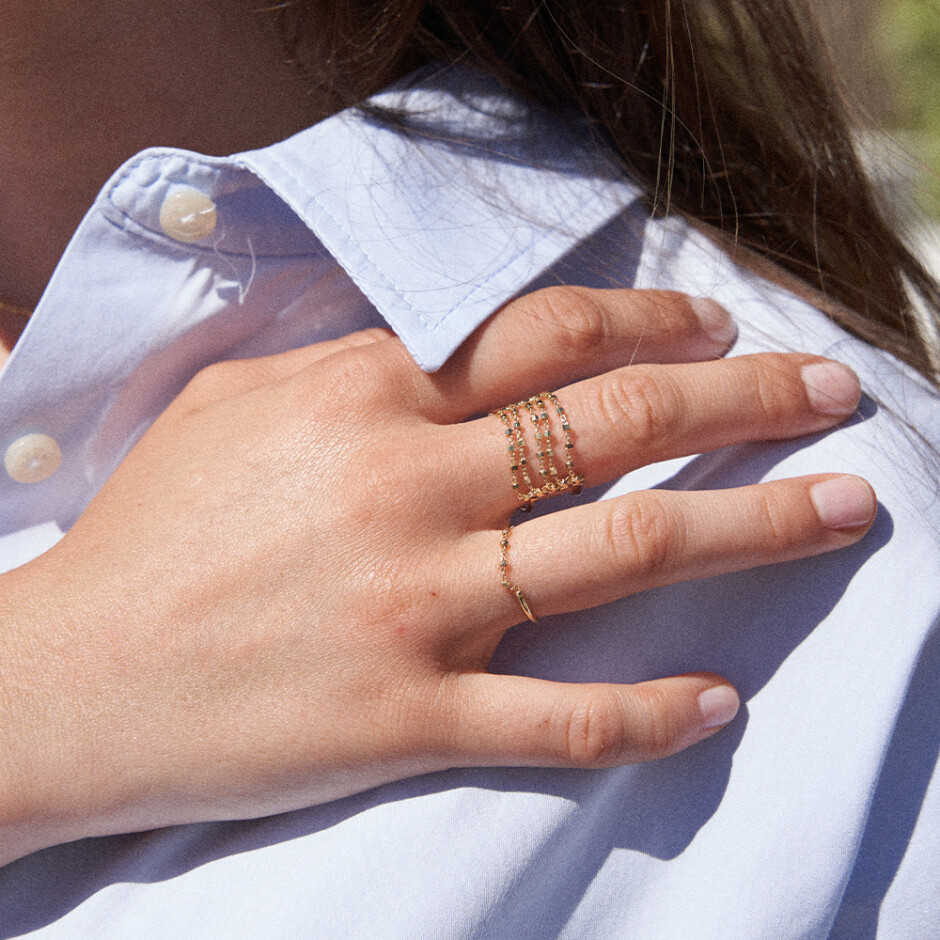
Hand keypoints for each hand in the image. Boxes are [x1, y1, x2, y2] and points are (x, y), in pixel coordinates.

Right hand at [0, 287, 873, 862]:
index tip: (722, 334)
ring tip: (844, 510)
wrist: (67, 674)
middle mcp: (409, 488)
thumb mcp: (242, 411)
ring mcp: (416, 606)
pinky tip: (714, 700)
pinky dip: (646, 711)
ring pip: (623, 553)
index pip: (549, 339)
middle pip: (620, 424)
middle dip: (749, 402)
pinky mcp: (405, 715)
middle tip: (834, 394)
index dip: (654, 326)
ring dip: (754, 527)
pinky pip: (558, 716)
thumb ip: (352, 373)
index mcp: (367, 402)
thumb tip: (444, 360)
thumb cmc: (151, 534)